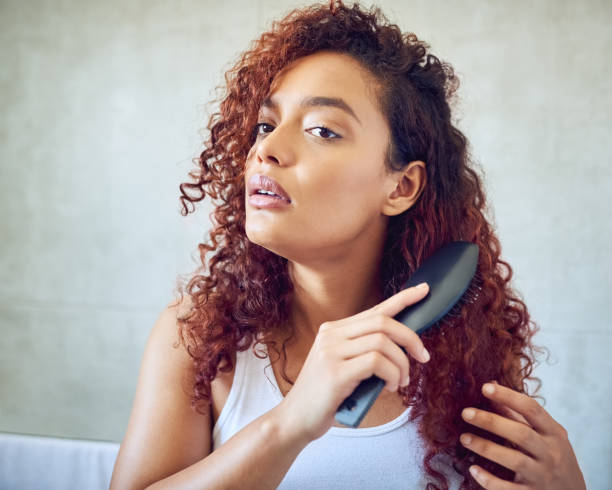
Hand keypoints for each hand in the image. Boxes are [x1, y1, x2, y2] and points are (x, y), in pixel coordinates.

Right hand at [275, 283, 431, 441]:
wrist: (296, 420)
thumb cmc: (326, 397)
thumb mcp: (346, 368)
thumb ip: (366, 353)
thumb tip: (404, 347)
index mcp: (334, 330)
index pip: (374, 309)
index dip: (402, 298)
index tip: (424, 290)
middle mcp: (331, 335)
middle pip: (383, 321)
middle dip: (410, 338)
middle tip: (423, 357)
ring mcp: (331, 351)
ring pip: (382, 342)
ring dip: (401, 364)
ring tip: (401, 382)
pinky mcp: (335, 371)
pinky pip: (377, 362)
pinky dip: (392, 374)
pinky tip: (390, 387)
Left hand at [460, 382, 585, 488]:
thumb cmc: (551, 454)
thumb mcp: (543, 433)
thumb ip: (517, 412)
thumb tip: (491, 384)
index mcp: (553, 433)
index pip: (532, 409)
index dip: (508, 396)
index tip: (484, 387)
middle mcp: (550, 453)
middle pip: (521, 434)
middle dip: (492, 422)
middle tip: (465, 413)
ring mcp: (542, 476)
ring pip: (515, 461)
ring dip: (486, 448)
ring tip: (464, 438)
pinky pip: (509, 489)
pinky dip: (490, 481)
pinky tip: (473, 469)